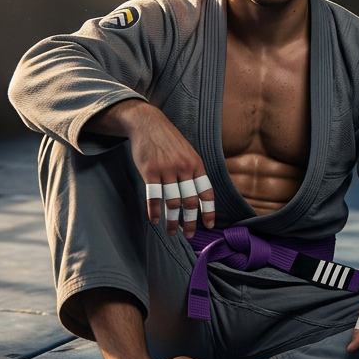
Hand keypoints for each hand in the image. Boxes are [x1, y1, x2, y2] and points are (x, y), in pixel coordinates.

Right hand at [86, 100, 215, 238]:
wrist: (149, 123)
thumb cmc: (169, 140)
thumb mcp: (188, 152)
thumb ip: (193, 172)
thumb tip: (197, 196)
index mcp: (196, 164)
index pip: (206, 192)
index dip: (209, 210)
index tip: (209, 225)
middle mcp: (184, 168)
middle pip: (190, 201)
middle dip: (191, 221)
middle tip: (190, 234)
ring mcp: (167, 170)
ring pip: (173, 202)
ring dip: (173, 221)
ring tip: (172, 232)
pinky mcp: (150, 171)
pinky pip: (154, 196)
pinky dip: (154, 211)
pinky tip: (155, 220)